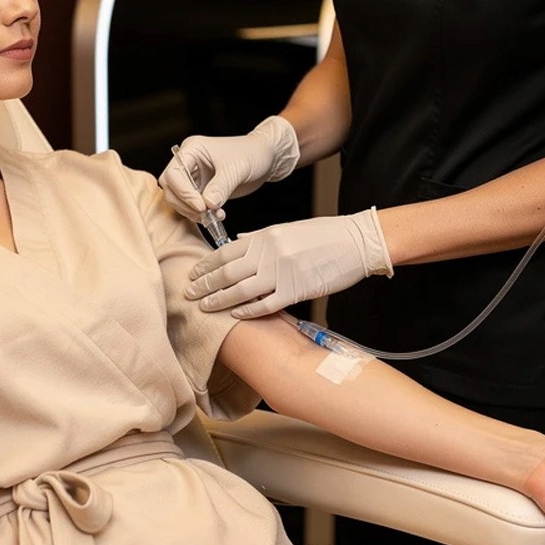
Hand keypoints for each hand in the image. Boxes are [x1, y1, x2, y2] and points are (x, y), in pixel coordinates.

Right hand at [158, 116, 298, 218]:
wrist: (266, 157)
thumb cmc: (252, 153)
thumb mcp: (237, 169)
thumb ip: (221, 187)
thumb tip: (207, 205)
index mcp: (192, 150)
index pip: (174, 173)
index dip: (183, 192)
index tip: (201, 206)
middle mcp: (189, 163)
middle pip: (171, 188)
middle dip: (185, 204)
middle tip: (204, 213)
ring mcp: (194, 177)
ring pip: (179, 200)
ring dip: (193, 212)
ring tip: (214, 215)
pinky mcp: (202, 190)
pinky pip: (192, 206)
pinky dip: (201, 214)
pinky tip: (218, 215)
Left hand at [185, 209, 393, 316]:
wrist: (356, 242)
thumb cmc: (323, 235)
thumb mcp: (287, 229)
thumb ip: (260, 239)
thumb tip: (237, 243)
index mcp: (265, 236)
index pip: (225, 252)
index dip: (206, 265)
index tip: (193, 273)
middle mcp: (269, 253)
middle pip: (227, 272)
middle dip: (205, 285)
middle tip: (189, 294)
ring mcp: (282, 273)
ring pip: (241, 290)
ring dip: (219, 300)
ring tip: (205, 307)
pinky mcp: (297, 291)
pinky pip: (266, 304)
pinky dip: (248, 311)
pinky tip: (236, 315)